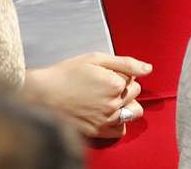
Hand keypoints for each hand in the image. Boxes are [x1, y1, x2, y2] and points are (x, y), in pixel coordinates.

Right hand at [22, 52, 151, 137]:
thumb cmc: (66, 74)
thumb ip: (126, 63)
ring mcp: (106, 120)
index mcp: (115, 84)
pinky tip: (106, 113)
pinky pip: (121, 130)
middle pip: (135, 94)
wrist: (42, 95)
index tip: (104, 74)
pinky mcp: (98, 132)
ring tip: (108, 99)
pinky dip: (118, 122)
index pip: (134, 78)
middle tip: (103, 84)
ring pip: (133, 112)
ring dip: (126, 105)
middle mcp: (113, 104)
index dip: (120, 74)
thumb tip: (148, 69)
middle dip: (124, 88)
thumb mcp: (96, 59)